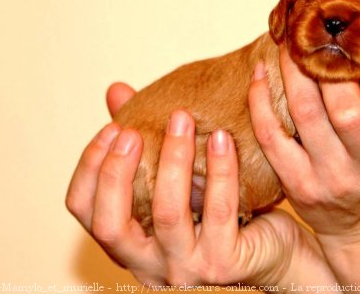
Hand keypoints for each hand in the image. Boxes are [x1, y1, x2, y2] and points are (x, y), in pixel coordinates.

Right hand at [66, 83, 335, 286]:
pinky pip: (220, 211)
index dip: (89, 167)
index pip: (85, 211)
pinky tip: (222, 138)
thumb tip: (116, 91)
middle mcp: (151, 264)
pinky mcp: (225, 263)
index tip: (112, 127)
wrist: (274, 252)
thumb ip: (143, 144)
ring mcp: (188, 268)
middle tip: (134, 129)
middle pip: (111, 224)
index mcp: (131, 244)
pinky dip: (220, 170)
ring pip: (168, 213)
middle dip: (116, 171)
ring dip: (174, 159)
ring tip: (183, 118)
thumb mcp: (178, 183)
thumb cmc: (220, 216)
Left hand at [249, 48, 359, 285]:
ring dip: (292, 70)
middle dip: (329, 62)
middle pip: (345, 107)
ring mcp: (332, 177)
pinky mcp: (298, 184)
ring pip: (304, 114)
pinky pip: (271, 136)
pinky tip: (259, 73)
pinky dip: (259, 101)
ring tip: (290, 42)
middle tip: (319, 32)